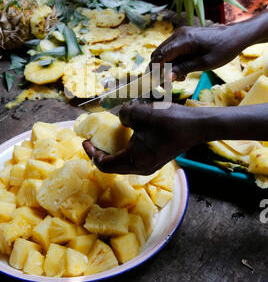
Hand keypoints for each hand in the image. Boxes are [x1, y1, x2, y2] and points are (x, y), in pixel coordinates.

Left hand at [83, 103, 201, 174]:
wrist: (197, 126)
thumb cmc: (169, 121)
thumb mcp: (140, 113)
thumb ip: (123, 114)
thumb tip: (121, 119)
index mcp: (133, 161)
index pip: (103, 164)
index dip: (91, 153)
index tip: (85, 140)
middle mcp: (141, 167)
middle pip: (112, 166)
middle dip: (101, 152)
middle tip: (94, 139)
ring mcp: (150, 165)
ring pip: (124, 162)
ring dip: (114, 150)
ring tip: (109, 136)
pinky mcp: (157, 159)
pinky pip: (135, 158)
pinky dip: (126, 148)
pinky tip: (128, 134)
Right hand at [150, 24, 243, 80]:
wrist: (235, 36)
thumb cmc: (224, 49)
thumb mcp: (204, 63)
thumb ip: (183, 69)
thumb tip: (166, 78)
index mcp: (184, 39)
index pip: (161, 55)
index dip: (155, 70)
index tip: (154, 84)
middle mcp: (178, 34)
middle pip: (159, 54)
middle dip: (159, 70)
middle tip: (166, 86)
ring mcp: (180, 35)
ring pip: (164, 53)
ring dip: (166, 67)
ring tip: (177, 79)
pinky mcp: (183, 38)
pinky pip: (171, 51)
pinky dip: (172, 62)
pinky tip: (181, 72)